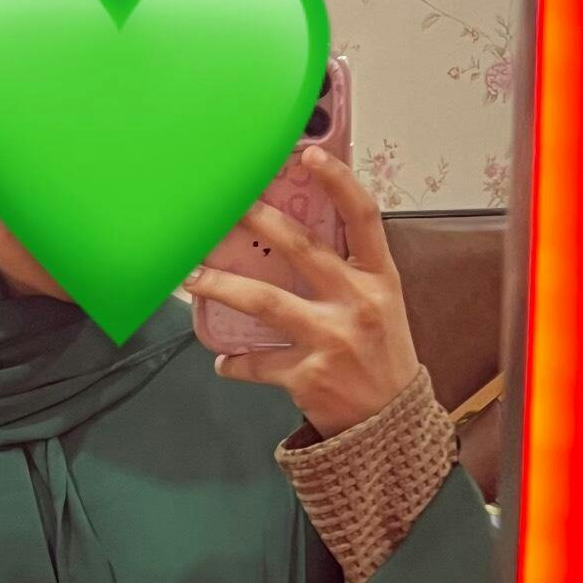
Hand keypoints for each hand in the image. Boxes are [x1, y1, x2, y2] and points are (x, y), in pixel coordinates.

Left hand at [185, 147, 420, 438]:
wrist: (391, 428)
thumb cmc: (381, 359)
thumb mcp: (382, 308)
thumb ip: (350, 274)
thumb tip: (297, 240)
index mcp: (381, 280)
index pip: (363, 218)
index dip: (337, 182)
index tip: (307, 154)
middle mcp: (357, 303)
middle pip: (303, 250)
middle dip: (260, 223)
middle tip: (225, 209)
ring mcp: (331, 340)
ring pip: (266, 303)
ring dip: (222, 287)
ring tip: (192, 278)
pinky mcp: (307, 377)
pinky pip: (257, 363)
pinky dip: (235, 364)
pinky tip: (223, 361)